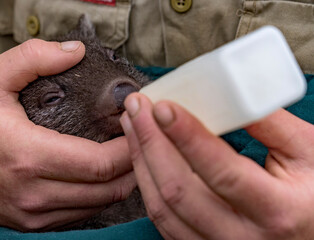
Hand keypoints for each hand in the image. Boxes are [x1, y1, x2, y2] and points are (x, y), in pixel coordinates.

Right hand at [0, 39, 135, 230]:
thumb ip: (32, 59)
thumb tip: (75, 52)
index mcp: (27, 156)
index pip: (100, 163)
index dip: (130, 146)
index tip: (138, 124)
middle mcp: (34, 193)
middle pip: (109, 188)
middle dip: (135, 163)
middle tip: (142, 137)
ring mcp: (34, 214)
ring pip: (99, 205)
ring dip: (122, 181)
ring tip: (128, 154)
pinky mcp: (31, 224)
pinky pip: (81, 214)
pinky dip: (100, 195)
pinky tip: (103, 175)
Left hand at [120, 93, 313, 238]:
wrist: (313, 231)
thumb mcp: (308, 152)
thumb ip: (270, 122)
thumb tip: (229, 89)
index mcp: (278, 211)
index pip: (222, 172)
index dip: (187, 137)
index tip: (163, 106)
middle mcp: (242, 238)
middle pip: (179, 191)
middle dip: (150, 143)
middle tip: (137, 107)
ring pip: (162, 208)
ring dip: (141, 161)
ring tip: (133, 125)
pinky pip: (162, 219)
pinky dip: (147, 184)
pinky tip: (143, 155)